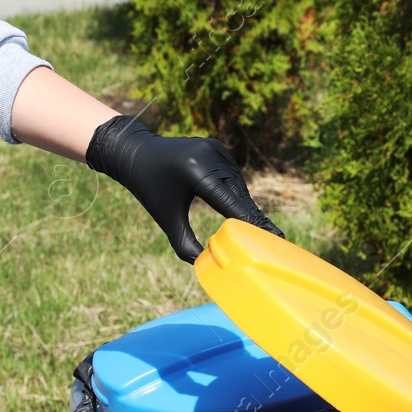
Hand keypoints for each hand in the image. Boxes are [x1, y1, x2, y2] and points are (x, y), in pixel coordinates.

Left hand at [84, 116, 283, 261]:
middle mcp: (210, 156)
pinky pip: (233, 175)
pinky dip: (235, 191)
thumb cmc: (150, 189)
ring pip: (238, 186)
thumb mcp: (166, 219)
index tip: (275, 237)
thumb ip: (185, 244)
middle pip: (239, 196)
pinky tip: (237, 207)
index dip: (254, 223)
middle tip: (272, 240)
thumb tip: (206, 265)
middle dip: (251, 219)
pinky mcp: (217, 146)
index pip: (232, 204)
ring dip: (243, 205)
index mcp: (197, 173)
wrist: (136, 152)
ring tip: (253, 227)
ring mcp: (216, 148)